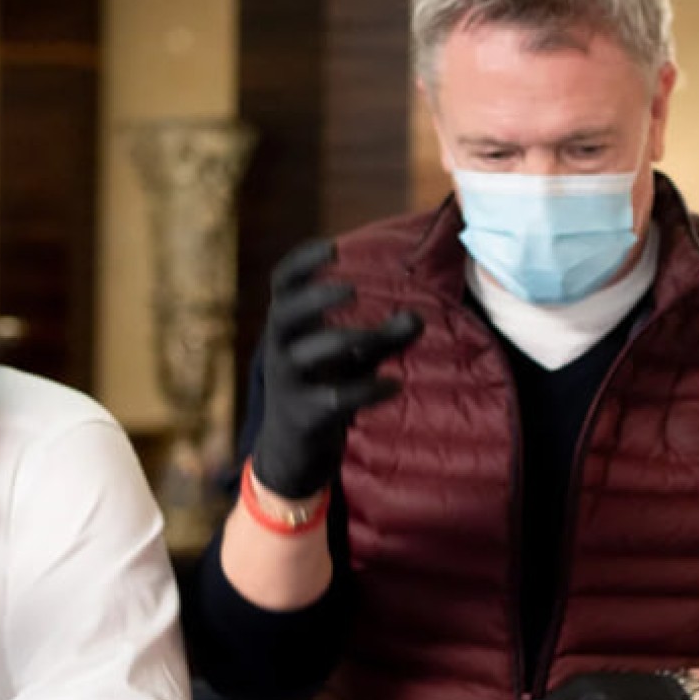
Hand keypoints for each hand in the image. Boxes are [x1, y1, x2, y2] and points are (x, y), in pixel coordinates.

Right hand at [250, 240, 422, 498]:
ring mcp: (287, 383)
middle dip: (315, 298)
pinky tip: (394, 385)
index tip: (334, 247)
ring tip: (377, 337)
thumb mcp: (351, 359)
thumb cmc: (322, 388)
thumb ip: (383, 337)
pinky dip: (366, 390)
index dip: (303, 262)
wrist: (291, 452)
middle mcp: (279, 349)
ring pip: (309, 353)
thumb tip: (419, 317)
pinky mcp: (303, 415)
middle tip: (351, 290)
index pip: (282, 283)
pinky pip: (333, 398)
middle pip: (285, 312)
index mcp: (287, 326)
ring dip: (346, 340)